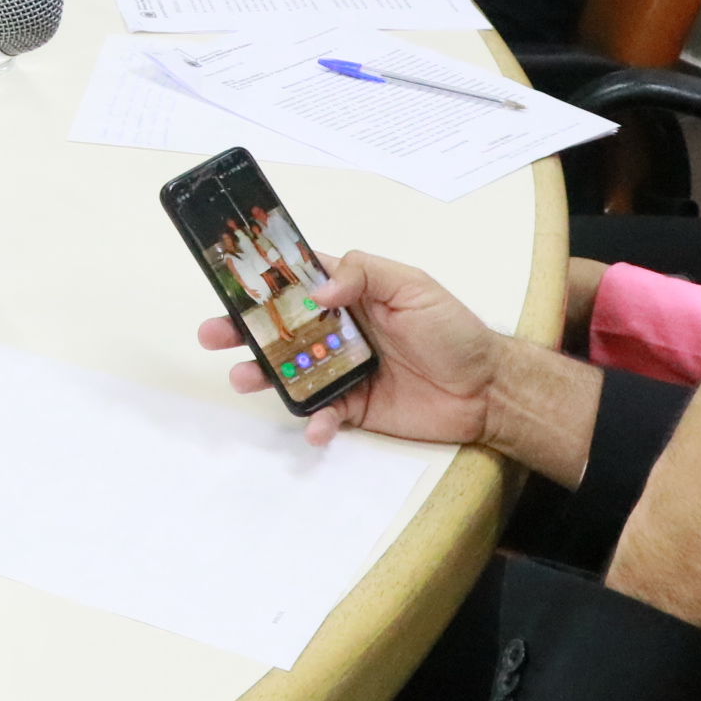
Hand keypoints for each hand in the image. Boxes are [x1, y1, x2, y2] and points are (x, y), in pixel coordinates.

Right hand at [197, 249, 602, 483]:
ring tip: (242, 378)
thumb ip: (365, 275)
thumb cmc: (454, 330)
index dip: (263, 279)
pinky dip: (313, 422)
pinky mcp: (354, 407)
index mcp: (350, 293)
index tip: (229, 278)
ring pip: (290, 371)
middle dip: (242, 330)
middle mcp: (338, 330)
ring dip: (262, 375)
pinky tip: (315, 426)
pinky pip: (322, 413)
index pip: (298, 280)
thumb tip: (320, 287)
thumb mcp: (413, 286)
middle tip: (212, 334)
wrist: (487, 390)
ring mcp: (342, 369)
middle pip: (280, 328)